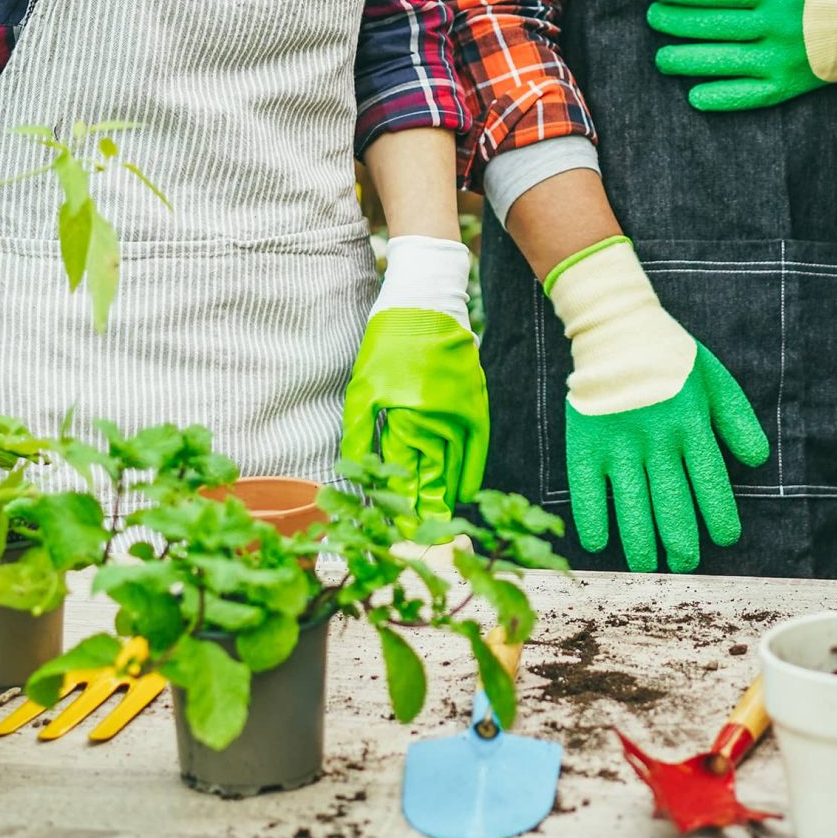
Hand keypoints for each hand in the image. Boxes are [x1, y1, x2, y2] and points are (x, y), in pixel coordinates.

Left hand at [341, 236, 488, 518]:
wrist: (425, 300)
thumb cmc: (387, 343)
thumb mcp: (363, 388)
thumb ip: (362, 433)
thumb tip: (358, 471)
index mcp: (410, 412)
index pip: (407, 471)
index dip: (402, 503)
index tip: (398, 530)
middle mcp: (441, 415)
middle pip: (435, 473)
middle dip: (426, 507)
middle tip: (421, 537)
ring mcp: (463, 408)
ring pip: (457, 463)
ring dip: (448, 494)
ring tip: (441, 523)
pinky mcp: (476, 398)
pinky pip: (478, 444)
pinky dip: (472, 469)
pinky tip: (466, 491)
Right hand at [546, 239, 768, 570]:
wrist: (616, 328)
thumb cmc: (671, 359)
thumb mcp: (714, 381)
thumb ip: (737, 421)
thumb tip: (758, 462)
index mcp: (690, 425)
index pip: (710, 482)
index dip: (720, 516)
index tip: (725, 538)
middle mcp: (656, 440)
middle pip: (671, 504)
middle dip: (681, 542)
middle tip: (685, 564)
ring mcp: (618, 444)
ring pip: (632, 506)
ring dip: (641, 544)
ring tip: (648, 565)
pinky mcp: (585, 445)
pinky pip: (587, 491)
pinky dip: (593, 520)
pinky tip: (600, 543)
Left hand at [649, 0, 836, 112]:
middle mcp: (776, 25)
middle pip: (712, 25)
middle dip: (674, 21)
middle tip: (654, 17)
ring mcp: (781, 59)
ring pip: (722, 62)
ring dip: (684, 60)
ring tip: (662, 57)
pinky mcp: (789, 86)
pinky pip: (747, 96)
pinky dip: (719, 98)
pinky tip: (694, 94)